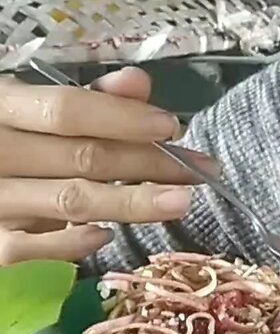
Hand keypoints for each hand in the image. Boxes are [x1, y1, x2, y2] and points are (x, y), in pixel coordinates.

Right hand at [0, 67, 215, 265]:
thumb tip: (138, 84)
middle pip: (80, 157)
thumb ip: (81, 98)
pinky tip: (107, 235)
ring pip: (68, 201)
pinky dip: (71, 242)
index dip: (121, 118)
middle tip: (204, 170)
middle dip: (148, 163)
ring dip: (131, 202)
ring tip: (181, 201)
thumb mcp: (20, 105)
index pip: (65, 111)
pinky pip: (29, 248)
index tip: (171, 127)